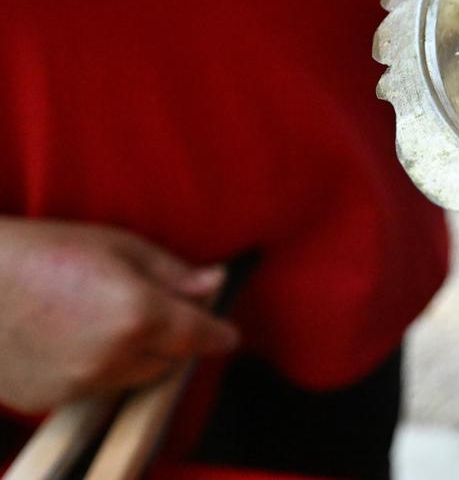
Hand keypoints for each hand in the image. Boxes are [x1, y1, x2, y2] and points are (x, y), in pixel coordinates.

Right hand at [0, 218, 238, 412]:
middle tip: (156, 309)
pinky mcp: (49, 400)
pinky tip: (70, 336)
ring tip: (103, 316)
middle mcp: (115, 357)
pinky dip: (95, 368)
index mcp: (140, 315)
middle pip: (170, 360)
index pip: (201, 337)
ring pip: (133, 377)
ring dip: (136, 355)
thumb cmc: (42, 250)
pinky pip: (92, 387)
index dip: (219, 335)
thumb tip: (216, 283)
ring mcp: (80, 384)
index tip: (228, 335)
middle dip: (174, 338)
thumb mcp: (118, 245)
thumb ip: (173, 272)